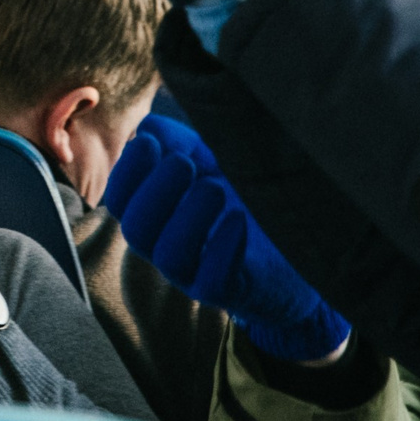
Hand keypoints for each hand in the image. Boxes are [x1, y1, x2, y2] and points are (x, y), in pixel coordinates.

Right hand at [104, 113, 348, 364]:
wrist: (300, 247)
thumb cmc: (247, 197)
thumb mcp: (212, 160)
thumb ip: (179, 141)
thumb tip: (148, 128)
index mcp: (158, 214)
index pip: (119, 201)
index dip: (126, 172)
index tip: (148, 142)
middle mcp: (169, 246)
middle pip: (135, 229)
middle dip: (155, 191)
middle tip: (184, 163)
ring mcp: (197, 273)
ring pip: (169, 256)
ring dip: (188, 216)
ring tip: (215, 188)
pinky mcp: (230, 292)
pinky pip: (212, 280)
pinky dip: (222, 247)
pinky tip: (239, 219)